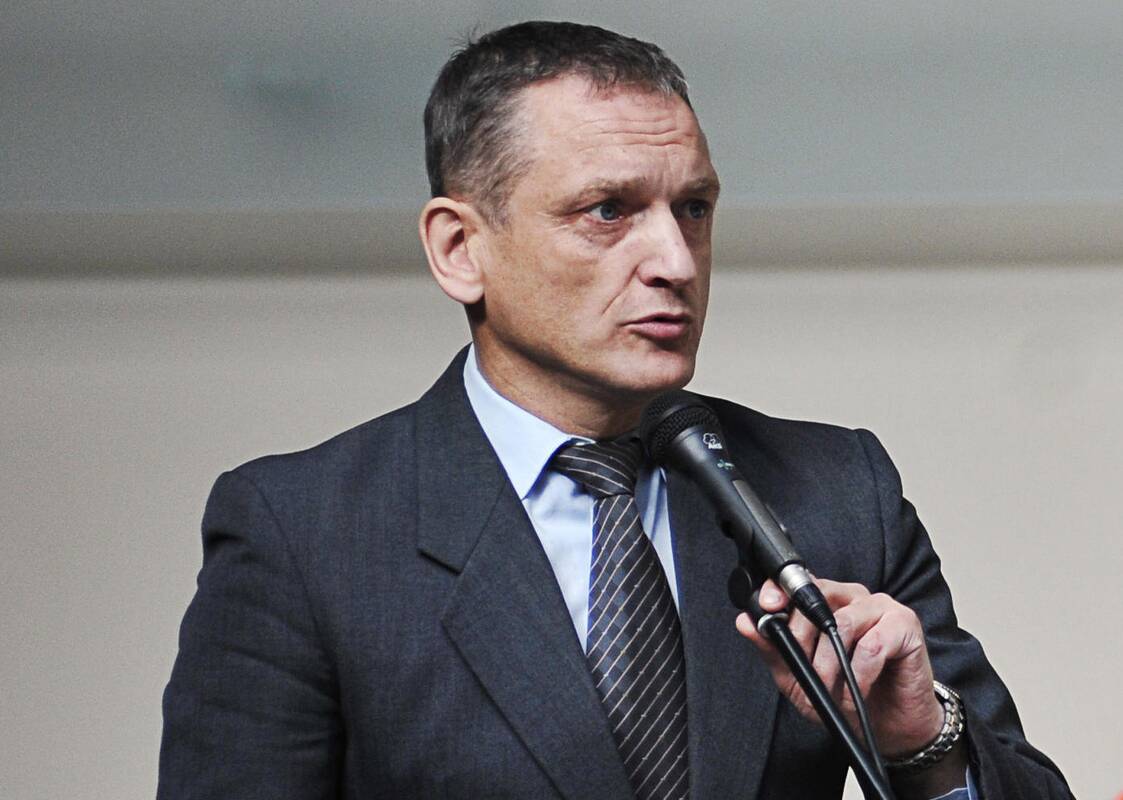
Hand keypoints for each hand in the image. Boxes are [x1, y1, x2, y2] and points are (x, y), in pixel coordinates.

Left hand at [735, 577, 943, 758]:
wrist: (890, 726)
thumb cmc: (847, 696)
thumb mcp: (799, 677)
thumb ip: (775, 649)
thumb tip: (745, 622)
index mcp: (828, 602)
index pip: (800, 584)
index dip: (781, 592)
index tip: (767, 608)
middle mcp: (853, 598)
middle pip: (816, 601)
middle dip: (803, 642)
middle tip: (806, 674)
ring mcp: (881, 607)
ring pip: (842, 623)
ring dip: (830, 664)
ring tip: (831, 690)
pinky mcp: (905, 625)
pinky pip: (873, 644)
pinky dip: (859, 674)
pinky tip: (857, 692)